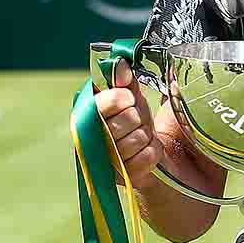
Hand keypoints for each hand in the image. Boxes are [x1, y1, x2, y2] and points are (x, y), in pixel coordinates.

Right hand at [93, 58, 161, 185]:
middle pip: (124, 121)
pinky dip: (153, 151)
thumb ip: (124, 81)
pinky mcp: (123, 177)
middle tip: (137, 121)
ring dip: (146, 135)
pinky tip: (147, 151)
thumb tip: (120, 65)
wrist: (156, 155)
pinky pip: (146, 156)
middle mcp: (91, 140)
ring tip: (142, 136)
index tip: (129, 98)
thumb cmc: (138, 123)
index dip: (120, 98)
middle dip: (138, 118)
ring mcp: (106, 161)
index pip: (102, 103)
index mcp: (86, 116)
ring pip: (136, 139)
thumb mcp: (131, 98)